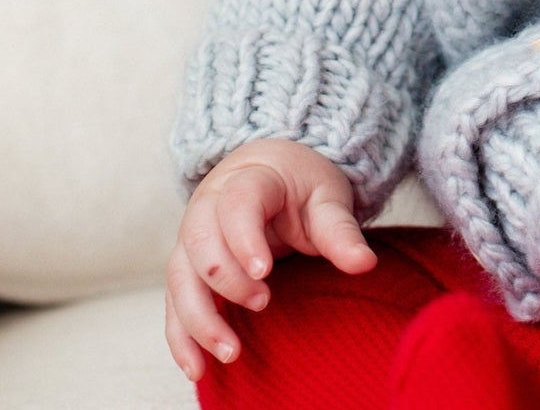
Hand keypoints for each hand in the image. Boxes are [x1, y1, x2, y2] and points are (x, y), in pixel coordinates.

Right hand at [164, 138, 376, 381]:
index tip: (264, 273)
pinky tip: (198, 368)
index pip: (236, 204)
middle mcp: (208, 206)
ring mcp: (191, 237)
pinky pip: (174, 304)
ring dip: (199, 319)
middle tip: (262, 302)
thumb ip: (341, 230)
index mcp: (248, 179)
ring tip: (230, 352)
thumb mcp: (326, 197)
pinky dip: (181, 337)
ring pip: (180, 277)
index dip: (244, 239)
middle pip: (200, 241)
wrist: (270, 171)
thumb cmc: (301, 185)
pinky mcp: (186, 268)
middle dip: (226, 279)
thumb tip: (365, 264)